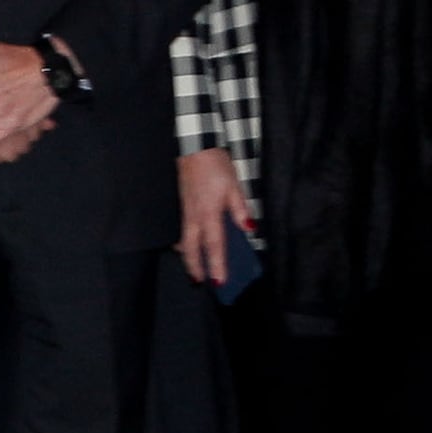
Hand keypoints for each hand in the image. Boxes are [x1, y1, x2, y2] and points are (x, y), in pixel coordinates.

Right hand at [179, 146, 254, 284]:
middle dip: (196, 267)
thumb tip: (249, 229)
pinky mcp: (183, 208)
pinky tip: (189, 247)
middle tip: (201, 282)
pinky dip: (185, 244)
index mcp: (209, 214)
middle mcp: (194, 217)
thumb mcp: (235, 186)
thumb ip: (241, 209)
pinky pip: (183, 232)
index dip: (217, 265)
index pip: (214, 245)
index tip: (220, 282)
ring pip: (184, 242)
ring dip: (189, 258)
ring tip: (196, 270)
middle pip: (192, 249)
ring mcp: (185, 213)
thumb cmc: (216, 167)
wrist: (194, 150)